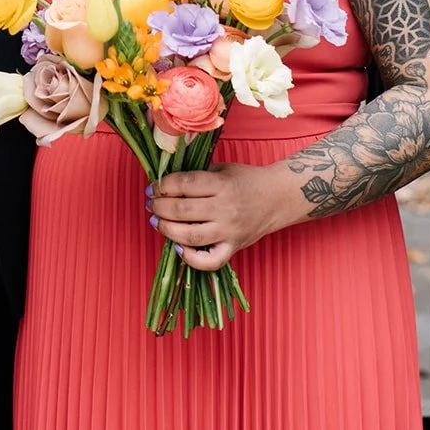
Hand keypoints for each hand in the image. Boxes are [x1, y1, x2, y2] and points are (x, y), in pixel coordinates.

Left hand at [147, 163, 288, 271]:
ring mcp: (230, 231)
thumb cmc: (247, 180)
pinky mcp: (234, 247)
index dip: (163, 186)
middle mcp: (225, 209)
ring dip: (167, 230)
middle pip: (182, 211)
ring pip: (190, 236)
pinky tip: (178, 247)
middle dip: (159, 207)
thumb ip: (197, 175)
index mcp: (222, 184)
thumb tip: (166, 183)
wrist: (278, 197)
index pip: (184, 184)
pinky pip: (210, 261)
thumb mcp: (222, 168)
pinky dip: (190, 258)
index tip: (154, 187)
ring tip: (157, 222)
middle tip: (151, 204)